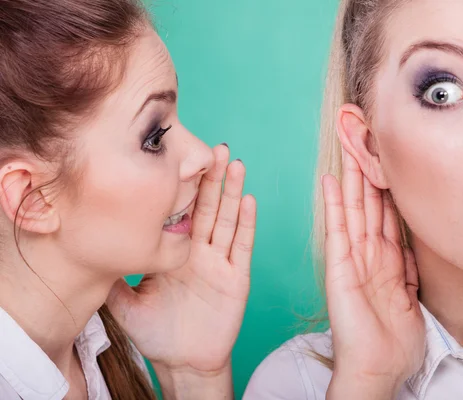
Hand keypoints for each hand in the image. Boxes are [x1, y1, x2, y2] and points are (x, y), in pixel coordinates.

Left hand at [107, 144, 255, 375]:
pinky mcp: (236, 279)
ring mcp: (219, 263)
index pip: (182, 212)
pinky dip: (246, 224)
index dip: (184, 186)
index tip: (181, 158)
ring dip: (232, 192)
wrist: (182, 361)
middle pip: (208, 207)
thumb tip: (92, 248)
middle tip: (215, 148)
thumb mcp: (125, 301)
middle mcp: (200, 252)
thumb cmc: (157, 332)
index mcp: (177, 252)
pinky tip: (248, 201)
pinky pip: (241, 247)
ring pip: (226, 220)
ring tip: (234, 163)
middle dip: (212, 178)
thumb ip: (114, 274)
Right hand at [322, 151, 424, 398]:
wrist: (378, 367)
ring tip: (348, 144)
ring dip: (351, 177)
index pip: (386, 213)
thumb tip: (414, 244)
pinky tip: (330, 181)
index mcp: (387, 260)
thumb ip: (409, 269)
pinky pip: (337, 230)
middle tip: (364, 137)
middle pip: (368, 203)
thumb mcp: (411, 299)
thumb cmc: (394, 341)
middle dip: (367, 169)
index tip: (389, 157)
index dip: (388, 185)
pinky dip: (334, 205)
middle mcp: (368, 253)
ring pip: (353, 208)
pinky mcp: (339, 267)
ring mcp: (352, 258)